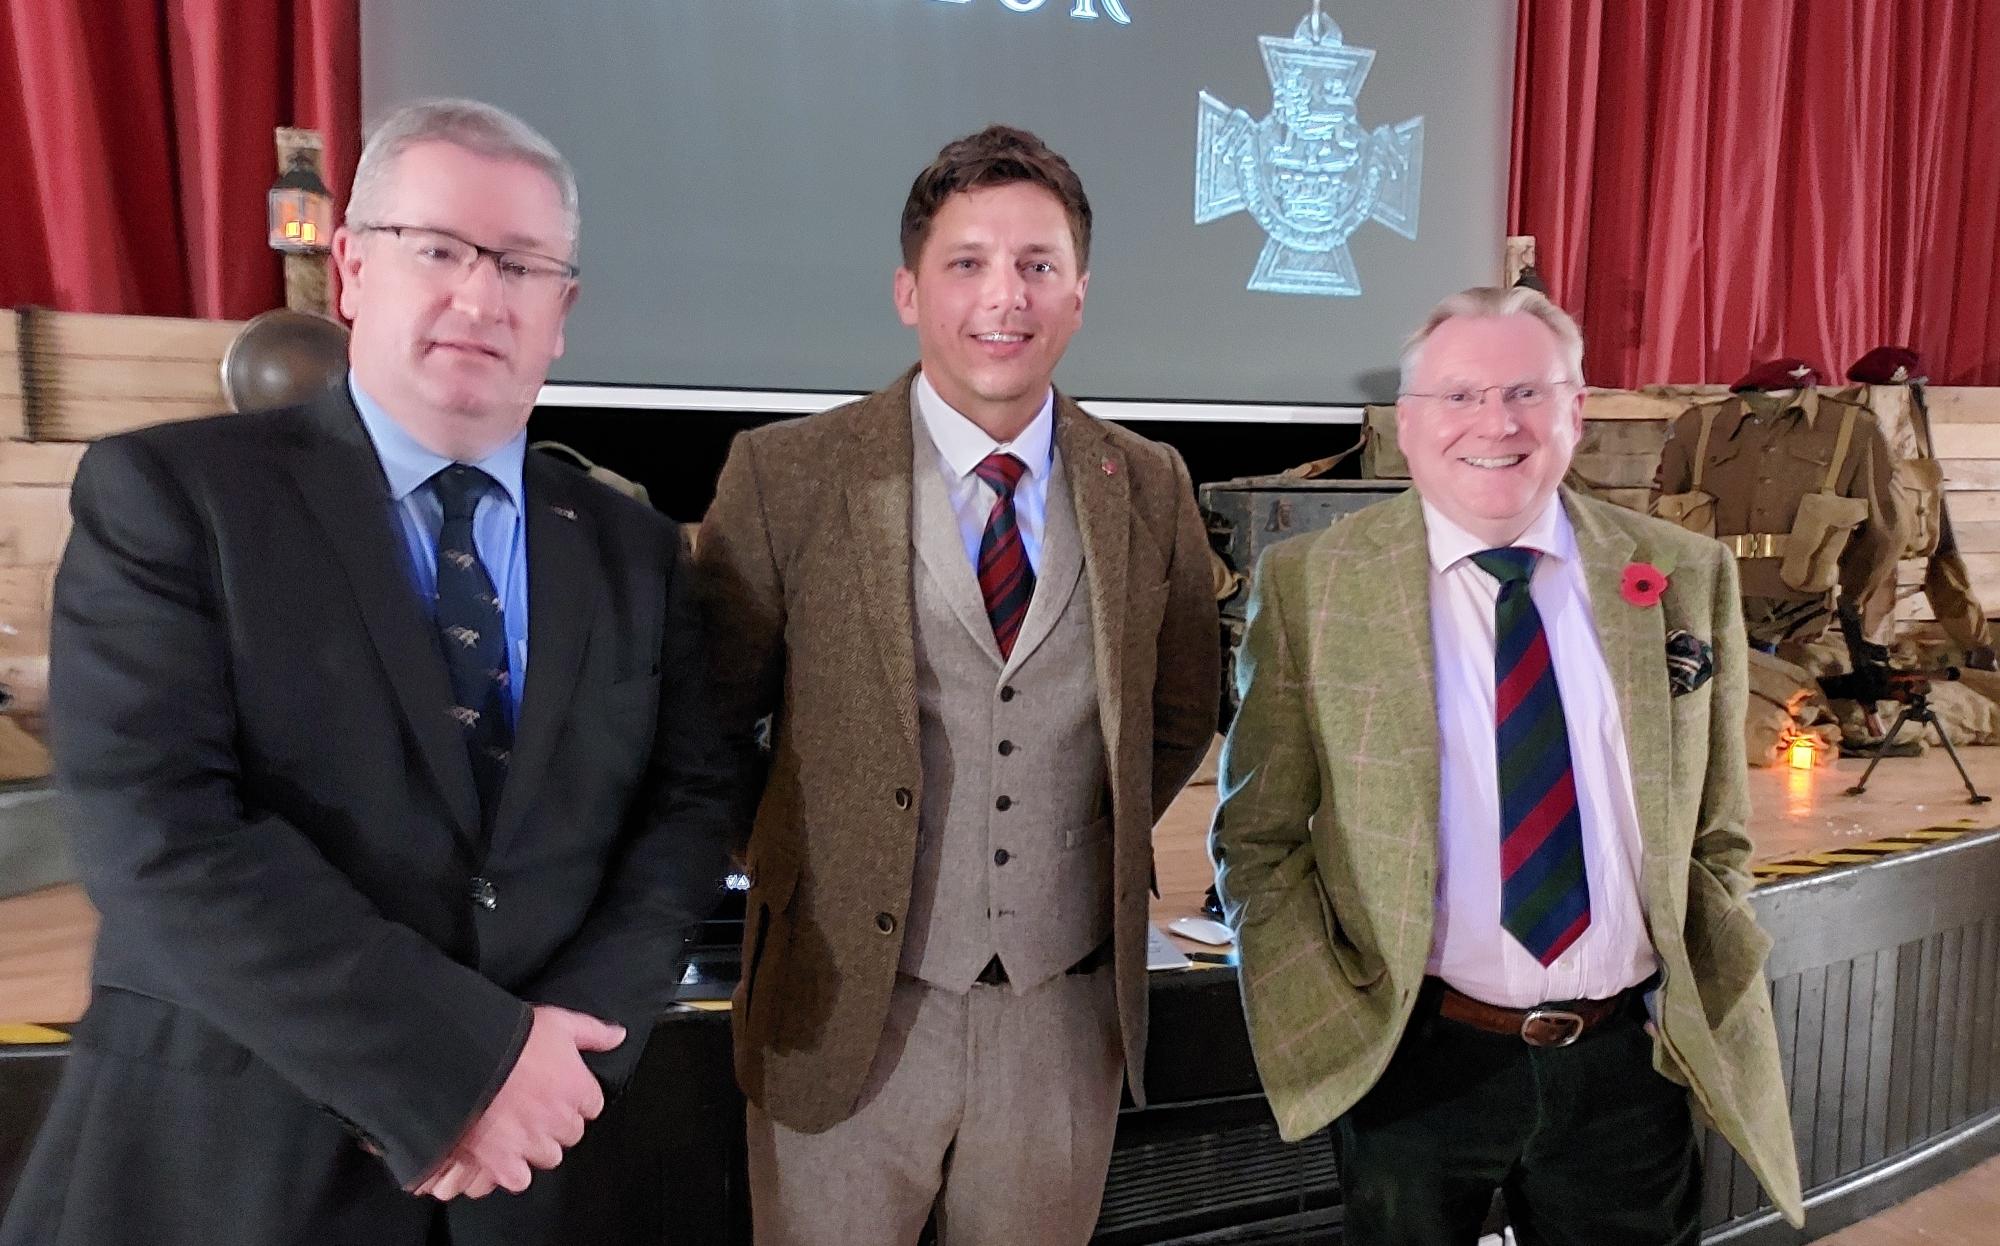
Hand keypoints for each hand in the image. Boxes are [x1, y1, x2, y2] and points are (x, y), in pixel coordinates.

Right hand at [407, 1004, 625, 1199]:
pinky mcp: (501, 1162)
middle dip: (554, 1123)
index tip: (557, 1092)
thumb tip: (619, 1036)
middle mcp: (558, 1119)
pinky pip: (517, 1179)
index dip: (573, 1099)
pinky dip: (509, 1170)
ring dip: (534, 1146)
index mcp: (577, 1088)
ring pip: (547, 1157)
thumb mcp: (558, 1022)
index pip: (591, 1106)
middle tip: (533, 1108)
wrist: (460, 1057)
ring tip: (514, 1128)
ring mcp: (530, 1142)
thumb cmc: (509, 1037)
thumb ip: (593, 1033)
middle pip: (570, 1134)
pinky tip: (500, 1152)